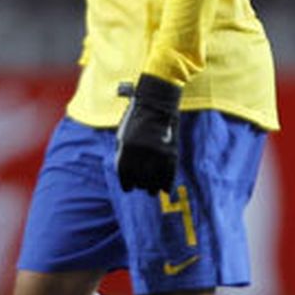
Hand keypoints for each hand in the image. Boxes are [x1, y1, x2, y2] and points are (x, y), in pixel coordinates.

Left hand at [115, 74, 181, 193]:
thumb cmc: (136, 120)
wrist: (156, 104)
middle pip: (140, 180)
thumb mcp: (124, 136)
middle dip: (140, 185)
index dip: (127, 185)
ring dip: (153, 188)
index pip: (125, 175)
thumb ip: (123, 156)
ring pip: (155, 182)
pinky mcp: (172, 153)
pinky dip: (167, 185)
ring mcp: (158, 153)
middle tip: (142, 186)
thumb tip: (127, 176)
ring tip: (152, 190)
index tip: (129, 188)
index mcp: (127, 148)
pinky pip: (170, 176)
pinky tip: (165, 189)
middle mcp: (142, 153)